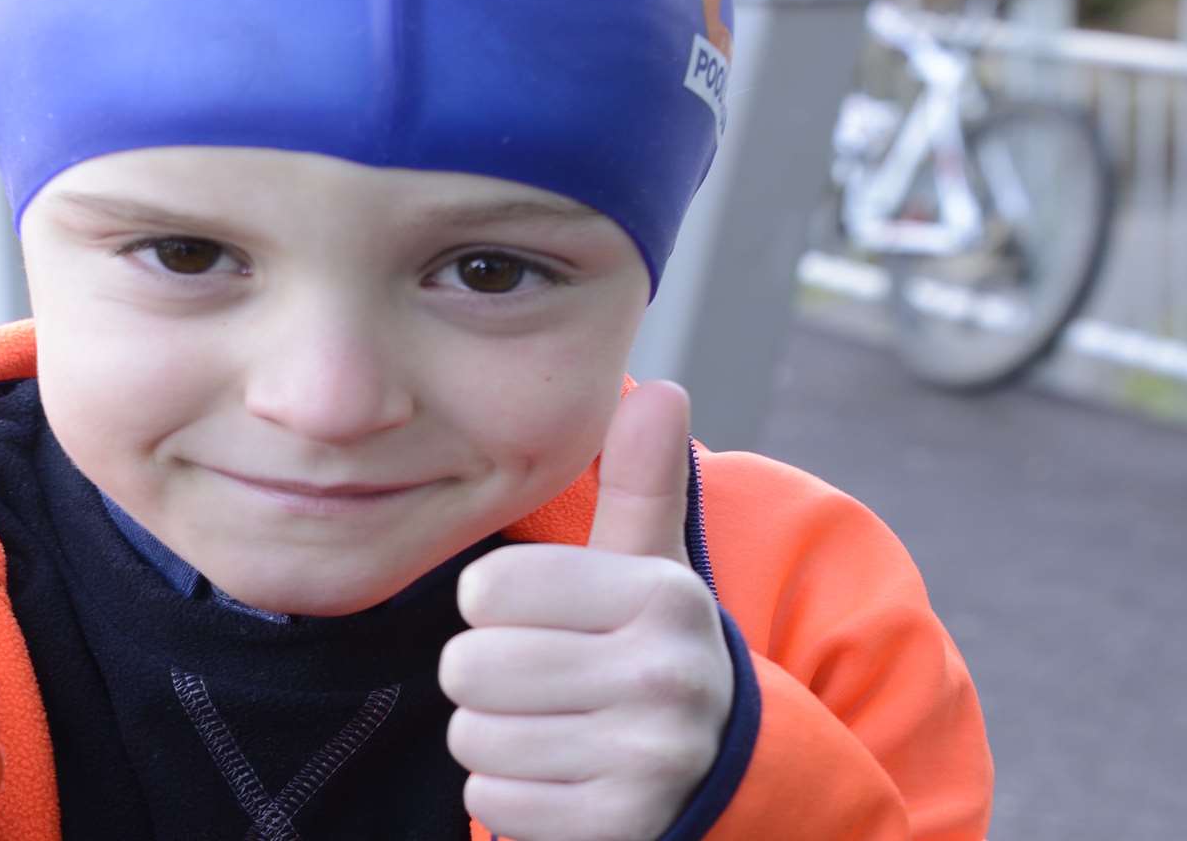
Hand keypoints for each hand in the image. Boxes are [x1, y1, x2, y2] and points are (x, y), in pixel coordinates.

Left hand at [440, 382, 732, 840]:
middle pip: (470, 667)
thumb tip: (664, 389)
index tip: (537, 620)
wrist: (717, 772)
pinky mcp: (621, 826)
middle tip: (537, 681)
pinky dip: (509, 791)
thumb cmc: (647, 651)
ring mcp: (647, 759)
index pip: (488, 590)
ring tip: (549, 726)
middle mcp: (663, 675)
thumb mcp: (650, 567)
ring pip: (474, 735)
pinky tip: (558, 776)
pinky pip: (494, 797)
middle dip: (484, 677)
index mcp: (659, 596)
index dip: (492, 607)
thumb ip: (642, 481)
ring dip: (493, 735)